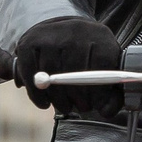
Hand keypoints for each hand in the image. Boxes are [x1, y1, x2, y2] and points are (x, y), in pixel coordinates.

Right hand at [0, 17, 122, 115]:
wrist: (63, 33)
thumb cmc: (90, 58)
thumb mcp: (107, 70)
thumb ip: (112, 94)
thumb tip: (106, 112)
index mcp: (99, 34)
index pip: (103, 63)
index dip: (100, 90)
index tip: (96, 105)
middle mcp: (74, 29)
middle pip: (75, 69)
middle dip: (78, 97)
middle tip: (81, 108)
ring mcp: (49, 33)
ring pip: (52, 74)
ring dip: (58, 98)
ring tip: (65, 105)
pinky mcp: (28, 41)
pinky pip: (30, 73)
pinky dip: (36, 94)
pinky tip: (45, 101)